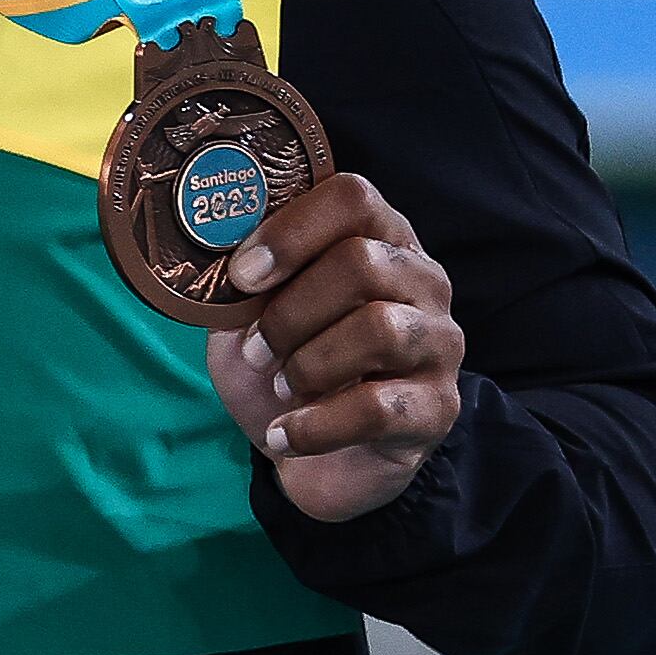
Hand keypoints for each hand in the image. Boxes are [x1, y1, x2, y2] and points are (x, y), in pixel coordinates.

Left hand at [203, 170, 465, 522]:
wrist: (314, 457)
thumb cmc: (282, 366)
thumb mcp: (250, 314)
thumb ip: (244, 279)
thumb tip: (215, 251)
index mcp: (376, 239)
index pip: (354, 197)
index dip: (291, 230)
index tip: (242, 275)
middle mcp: (422, 281)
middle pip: (362, 262)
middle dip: (289, 309)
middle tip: (255, 345)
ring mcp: (440, 343)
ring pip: (380, 329)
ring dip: (308, 362)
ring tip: (278, 385)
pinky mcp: (440, 408)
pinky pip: (380, 407)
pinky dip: (317, 423)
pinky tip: (285, 433)